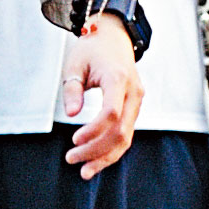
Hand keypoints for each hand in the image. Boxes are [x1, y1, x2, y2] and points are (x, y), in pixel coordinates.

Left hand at [57, 16, 140, 177]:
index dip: (93, 131)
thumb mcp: (74, 64)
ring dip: (105, 156)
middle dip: (96, 150)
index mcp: (118, 79)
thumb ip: (72, 89)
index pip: (111, 113)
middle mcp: (133, 92)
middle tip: (71, 158)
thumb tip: (71, 114)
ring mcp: (137, 101)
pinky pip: (126, 133)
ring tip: (84, 171)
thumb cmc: (91, 50)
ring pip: (126, 137)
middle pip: (121, 130)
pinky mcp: (134, 108)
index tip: (74, 140)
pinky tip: (95, 161)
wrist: (113, 38)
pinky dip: (111, 150)